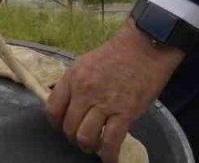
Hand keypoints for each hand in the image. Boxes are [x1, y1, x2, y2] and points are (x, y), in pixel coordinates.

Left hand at [46, 19, 182, 160]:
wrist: (145, 46)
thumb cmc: (118, 53)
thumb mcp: (87, 62)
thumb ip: (76, 82)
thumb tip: (67, 102)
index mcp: (73, 77)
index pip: (52, 109)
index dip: (57, 124)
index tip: (64, 126)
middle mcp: (84, 91)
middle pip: (68, 127)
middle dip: (73, 138)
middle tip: (83, 138)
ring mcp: (104, 102)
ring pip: (85, 137)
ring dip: (88, 147)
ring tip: (95, 146)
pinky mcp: (125, 112)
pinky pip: (110, 141)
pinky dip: (109, 155)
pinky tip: (110, 158)